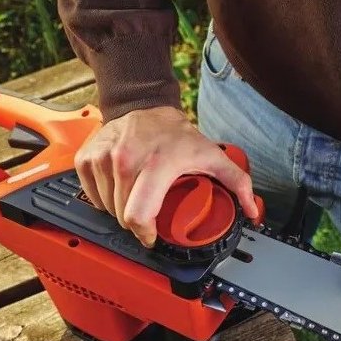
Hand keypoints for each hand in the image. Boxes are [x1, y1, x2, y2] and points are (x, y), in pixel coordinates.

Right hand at [74, 106, 258, 247]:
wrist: (147, 105)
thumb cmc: (178, 136)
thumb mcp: (212, 157)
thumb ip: (237, 183)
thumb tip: (252, 212)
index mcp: (156, 164)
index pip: (138, 216)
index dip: (145, 234)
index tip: (151, 235)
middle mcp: (125, 159)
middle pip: (122, 215)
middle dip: (135, 222)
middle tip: (148, 212)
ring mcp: (103, 156)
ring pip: (105, 206)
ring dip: (119, 209)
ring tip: (135, 195)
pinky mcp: (87, 156)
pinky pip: (90, 193)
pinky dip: (102, 197)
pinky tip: (117, 187)